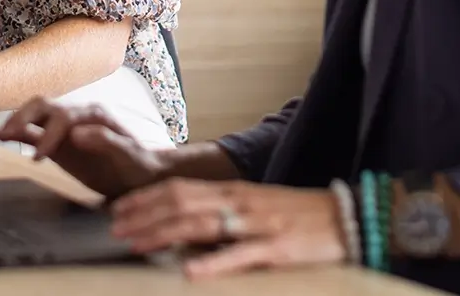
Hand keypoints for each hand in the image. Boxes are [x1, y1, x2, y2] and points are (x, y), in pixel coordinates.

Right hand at [0, 96, 167, 198]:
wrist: (143, 174)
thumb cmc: (139, 164)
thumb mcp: (129, 155)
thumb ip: (107, 141)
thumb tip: (78, 133)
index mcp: (93, 115)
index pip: (63, 116)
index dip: (49, 135)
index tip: (39, 157)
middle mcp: (75, 116)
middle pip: (43, 106)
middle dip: (23, 118)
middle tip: (8, 136)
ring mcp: (63, 129)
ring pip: (32, 116)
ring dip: (13, 123)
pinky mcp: (55, 143)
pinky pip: (28, 135)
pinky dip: (8, 133)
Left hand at [110, 179, 346, 279]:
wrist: (344, 217)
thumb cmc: (295, 216)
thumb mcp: (252, 208)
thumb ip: (221, 214)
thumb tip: (183, 229)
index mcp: (231, 191)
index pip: (179, 188)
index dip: (146, 199)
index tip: (118, 210)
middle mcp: (238, 201)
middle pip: (181, 202)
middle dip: (144, 214)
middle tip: (115, 228)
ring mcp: (255, 224)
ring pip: (201, 223)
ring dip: (164, 233)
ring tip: (137, 243)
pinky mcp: (275, 249)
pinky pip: (239, 255)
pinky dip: (213, 263)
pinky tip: (191, 272)